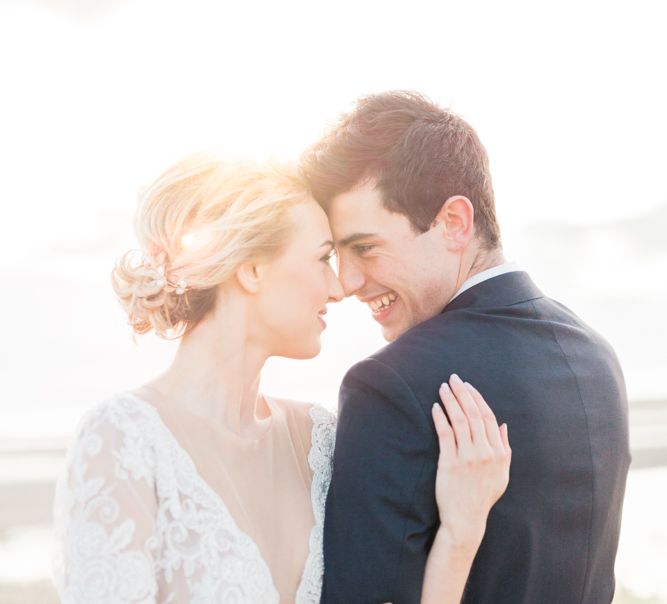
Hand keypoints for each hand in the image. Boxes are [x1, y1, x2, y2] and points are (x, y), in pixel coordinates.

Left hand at [431, 374, 510, 549]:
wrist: (466, 519)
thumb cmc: (483, 495)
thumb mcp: (502, 474)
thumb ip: (504, 448)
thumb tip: (503, 425)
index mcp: (499, 453)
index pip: (488, 418)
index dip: (477, 398)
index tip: (467, 386)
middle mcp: (485, 453)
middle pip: (474, 414)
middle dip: (463, 393)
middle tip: (453, 378)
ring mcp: (467, 458)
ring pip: (460, 421)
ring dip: (451, 401)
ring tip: (443, 387)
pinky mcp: (449, 463)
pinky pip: (445, 434)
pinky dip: (441, 418)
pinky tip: (436, 407)